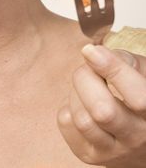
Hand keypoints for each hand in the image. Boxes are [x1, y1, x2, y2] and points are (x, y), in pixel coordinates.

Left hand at [57, 44, 145, 167]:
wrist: (139, 142)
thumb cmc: (139, 97)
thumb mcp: (144, 77)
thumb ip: (126, 63)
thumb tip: (95, 54)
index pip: (138, 97)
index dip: (112, 69)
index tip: (90, 50)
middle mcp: (137, 139)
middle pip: (102, 111)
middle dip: (86, 78)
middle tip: (88, 67)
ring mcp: (112, 152)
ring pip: (82, 119)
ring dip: (76, 92)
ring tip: (86, 86)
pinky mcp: (88, 154)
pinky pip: (66, 123)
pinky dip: (69, 105)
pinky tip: (81, 104)